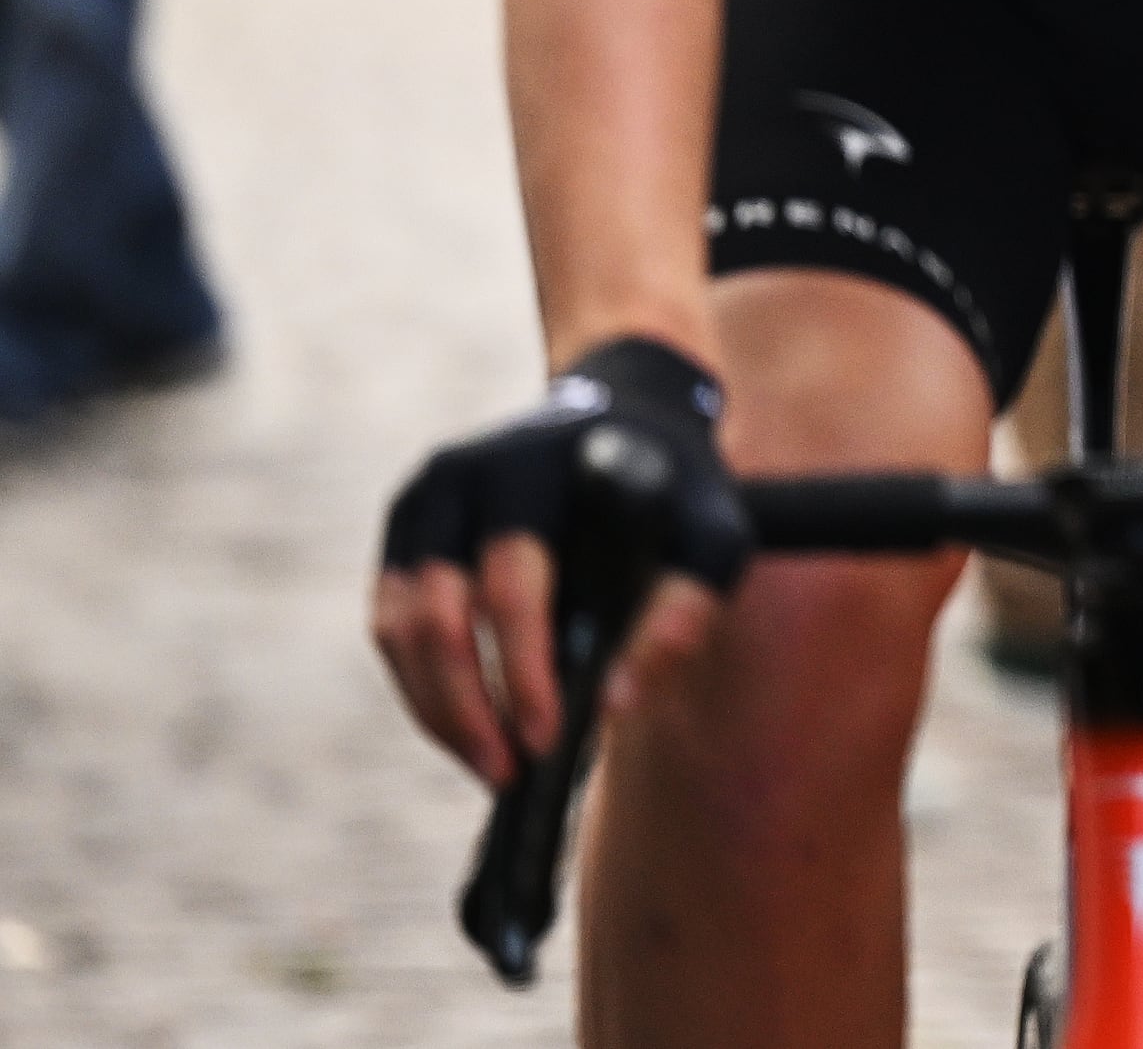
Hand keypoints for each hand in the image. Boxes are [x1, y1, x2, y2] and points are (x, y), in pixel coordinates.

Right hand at [368, 337, 745, 787]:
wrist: (627, 411)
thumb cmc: (675, 486)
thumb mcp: (712, 535)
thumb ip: (683, 611)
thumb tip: (615, 703)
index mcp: (535, 467)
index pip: (512, 585)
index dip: (524, 670)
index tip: (547, 738)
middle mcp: (461, 477)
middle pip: (438, 616)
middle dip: (468, 707)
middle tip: (507, 771)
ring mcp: (423, 502)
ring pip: (400, 628)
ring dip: (437, 708)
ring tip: (489, 762)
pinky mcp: (405, 532)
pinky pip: (392, 624)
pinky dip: (422, 684)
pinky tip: (467, 724)